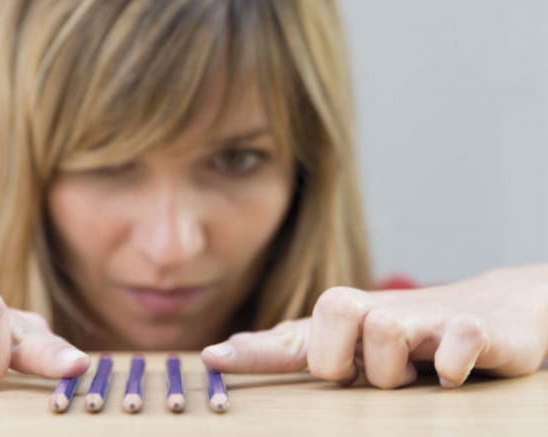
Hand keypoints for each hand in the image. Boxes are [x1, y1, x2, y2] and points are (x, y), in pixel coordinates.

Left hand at [202, 265, 547, 388]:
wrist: (493, 312)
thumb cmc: (410, 334)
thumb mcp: (352, 344)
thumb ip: (298, 345)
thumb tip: (229, 347)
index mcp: (346, 323)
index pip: (293, 336)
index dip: (254, 349)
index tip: (214, 358)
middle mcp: (378, 313)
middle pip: (333, 311)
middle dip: (341, 357)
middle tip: (366, 373)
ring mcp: (426, 319)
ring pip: (385, 330)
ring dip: (395, 367)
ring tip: (413, 373)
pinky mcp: (473, 328)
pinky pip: (457, 337)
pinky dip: (452, 358)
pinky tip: (451, 372)